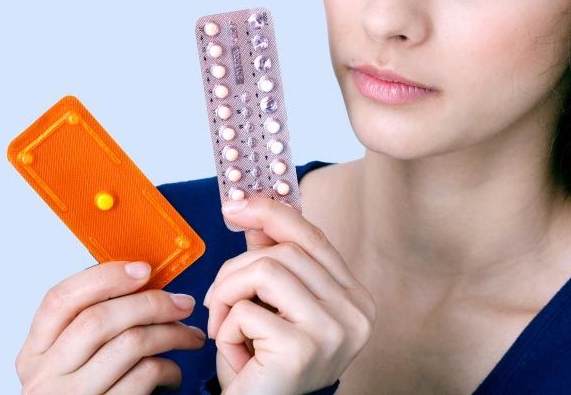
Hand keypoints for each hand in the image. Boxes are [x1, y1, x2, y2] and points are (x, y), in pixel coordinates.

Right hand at [15, 261, 205, 393]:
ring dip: (170, 333)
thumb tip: (140, 281)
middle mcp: (45, 377)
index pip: (60, 299)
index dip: (105, 277)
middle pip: (100, 319)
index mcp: (34, 353)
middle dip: (151, 303)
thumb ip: (90, 326)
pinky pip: (144, 377)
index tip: (144, 269)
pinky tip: (172, 371)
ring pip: (130, 344)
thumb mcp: (69, 362)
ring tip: (188, 336)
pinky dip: (168, 368)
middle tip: (182, 303)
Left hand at [204, 197, 375, 394]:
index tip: (235, 205)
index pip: (314, 237)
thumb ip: (270, 260)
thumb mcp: (271, 306)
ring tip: (222, 325)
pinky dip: (227, 328)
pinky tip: (235, 353)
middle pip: (285, 251)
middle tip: (215, 299)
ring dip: (227, 295)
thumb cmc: (266, 366)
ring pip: (265, 270)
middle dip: (236, 269)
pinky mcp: (304, 349)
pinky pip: (247, 310)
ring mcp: (335, 330)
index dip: (272, 214)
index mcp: (354, 298)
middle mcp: (355, 312)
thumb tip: (251, 212)